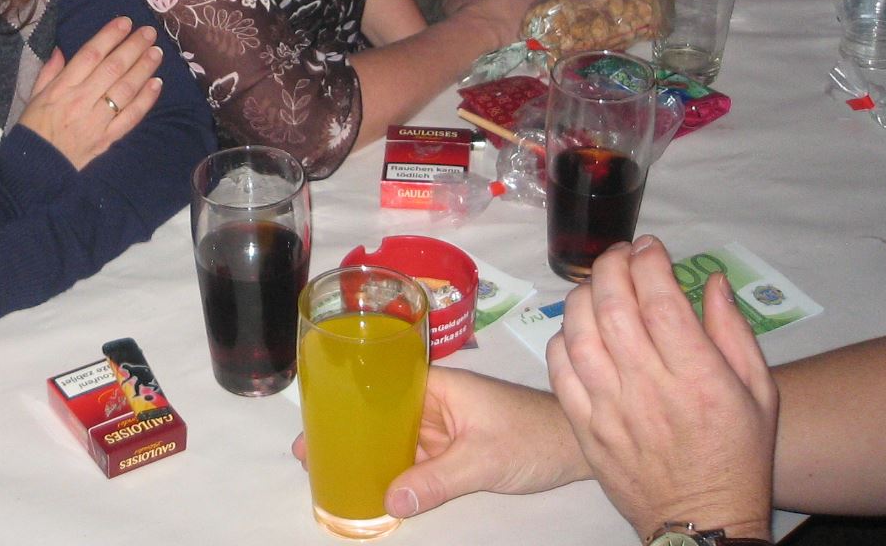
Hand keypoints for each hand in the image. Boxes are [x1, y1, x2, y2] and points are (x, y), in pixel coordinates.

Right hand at [17, 16, 163, 169]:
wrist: (36, 169)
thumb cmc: (33, 129)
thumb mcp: (33, 96)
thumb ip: (50, 72)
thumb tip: (63, 49)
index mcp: (61, 88)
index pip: (90, 55)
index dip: (109, 36)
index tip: (125, 22)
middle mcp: (81, 100)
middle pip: (112, 68)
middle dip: (133, 47)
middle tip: (149, 32)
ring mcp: (96, 120)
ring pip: (125, 89)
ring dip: (144, 69)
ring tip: (156, 52)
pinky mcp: (107, 138)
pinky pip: (131, 117)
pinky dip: (146, 100)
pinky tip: (156, 84)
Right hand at [291, 368, 586, 516]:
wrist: (578, 449)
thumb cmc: (532, 438)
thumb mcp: (483, 460)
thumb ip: (437, 480)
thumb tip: (387, 500)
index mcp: (436, 385)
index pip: (379, 385)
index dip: (346, 401)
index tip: (315, 419)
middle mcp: (433, 401)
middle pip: (380, 413)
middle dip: (346, 429)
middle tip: (307, 452)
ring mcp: (442, 426)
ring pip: (394, 437)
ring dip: (365, 450)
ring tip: (326, 468)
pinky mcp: (452, 449)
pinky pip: (412, 457)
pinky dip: (391, 469)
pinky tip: (369, 484)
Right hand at [443, 0, 536, 52]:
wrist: (479, 29)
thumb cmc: (465, 10)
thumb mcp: (454, 1)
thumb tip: (452, 1)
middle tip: (503, 9)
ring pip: (528, 0)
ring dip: (522, 8)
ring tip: (512, 21)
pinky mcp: (535, 13)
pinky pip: (533, 16)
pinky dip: (528, 21)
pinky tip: (519, 29)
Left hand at [546, 236, 777, 541]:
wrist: (705, 521)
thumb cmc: (738, 452)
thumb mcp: (759, 392)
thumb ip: (734, 331)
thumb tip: (711, 279)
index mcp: (698, 378)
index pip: (661, 302)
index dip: (650, 264)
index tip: (650, 247)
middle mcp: (649, 389)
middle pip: (613, 308)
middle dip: (612, 266)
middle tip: (621, 254)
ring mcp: (611, 409)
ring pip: (578, 332)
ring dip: (583, 296)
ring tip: (599, 284)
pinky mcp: (585, 427)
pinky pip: (558, 369)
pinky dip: (562, 337)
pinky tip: (578, 328)